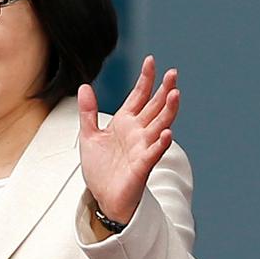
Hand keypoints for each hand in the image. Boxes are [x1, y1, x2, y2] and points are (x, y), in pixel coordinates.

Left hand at [78, 55, 178, 223]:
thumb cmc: (101, 169)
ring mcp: (142, 148)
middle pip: (155, 107)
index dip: (145, 79)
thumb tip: (85, 86)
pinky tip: (166, 133)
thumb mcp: (89, 136)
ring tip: (175, 94)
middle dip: (164, 90)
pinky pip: (154, 153)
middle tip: (173, 73)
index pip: (139, 96)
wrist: (103, 197)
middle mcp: (138, 132)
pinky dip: (160, 143)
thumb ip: (88, 112)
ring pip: (160, 125)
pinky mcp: (142, 165)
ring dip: (168, 111)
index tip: (151, 61)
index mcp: (125, 122)